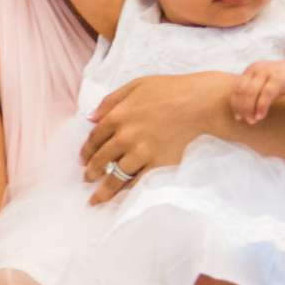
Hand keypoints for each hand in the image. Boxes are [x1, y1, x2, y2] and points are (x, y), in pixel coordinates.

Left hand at [79, 70, 235, 204]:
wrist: (200, 104)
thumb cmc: (170, 90)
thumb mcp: (135, 85)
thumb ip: (110, 101)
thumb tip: (91, 118)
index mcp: (117, 116)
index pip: (94, 138)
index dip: (87, 150)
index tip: (83, 159)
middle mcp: (125, 137)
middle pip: (101, 159)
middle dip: (91, 172)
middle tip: (87, 179)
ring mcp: (141, 152)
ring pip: (116, 175)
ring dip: (105, 189)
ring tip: (97, 198)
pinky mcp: (158, 164)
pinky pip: (139, 181)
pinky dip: (128, 190)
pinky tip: (122, 196)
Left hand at [231, 57, 284, 124]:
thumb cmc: (283, 83)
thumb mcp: (265, 88)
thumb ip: (253, 97)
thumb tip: (240, 115)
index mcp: (251, 70)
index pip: (237, 89)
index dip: (236, 104)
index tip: (238, 118)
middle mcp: (256, 69)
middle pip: (242, 91)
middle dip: (242, 108)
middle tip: (246, 121)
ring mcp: (267, 72)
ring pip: (251, 93)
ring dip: (250, 109)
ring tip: (252, 121)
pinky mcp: (278, 77)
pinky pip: (266, 94)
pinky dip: (261, 106)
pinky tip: (260, 116)